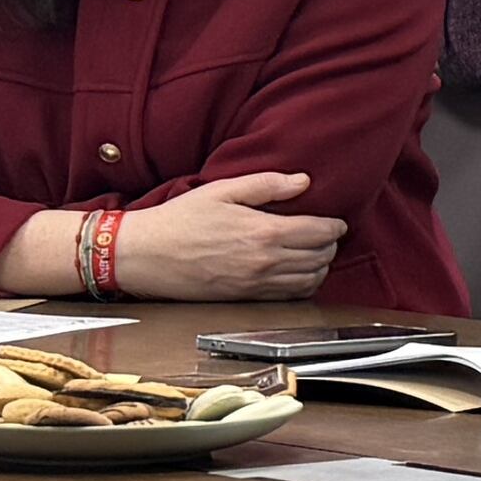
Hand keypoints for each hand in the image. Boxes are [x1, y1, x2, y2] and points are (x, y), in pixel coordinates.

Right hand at [114, 173, 346, 301]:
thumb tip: (303, 181)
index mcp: (264, 232)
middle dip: (331, 245)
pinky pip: (289, 297)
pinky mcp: (245, 299)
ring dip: (320, 267)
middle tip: (327, 235)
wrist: (143, 255)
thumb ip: (267, 184)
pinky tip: (297, 274)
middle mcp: (266, 262)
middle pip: (321, 257)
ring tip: (316, 254)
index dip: (335, 226)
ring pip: (310, 280)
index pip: (321, 232)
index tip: (336, 222)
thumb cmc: (179, 220)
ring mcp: (256, 284)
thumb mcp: (223, 190)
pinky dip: (303, 286)